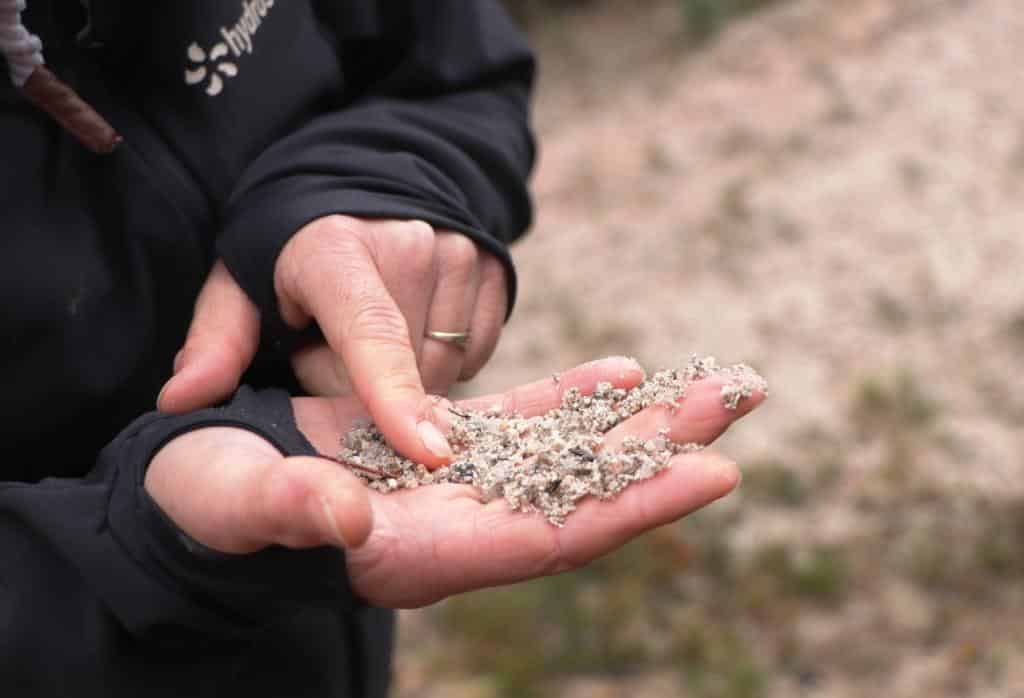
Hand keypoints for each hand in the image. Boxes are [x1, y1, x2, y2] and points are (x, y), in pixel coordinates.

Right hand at [145, 357, 764, 607]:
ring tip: (712, 381)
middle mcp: (459, 525)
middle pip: (583, 492)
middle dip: (664, 451)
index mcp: (422, 554)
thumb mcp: (236, 502)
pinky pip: (526, 423)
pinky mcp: (444, 445)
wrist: (200, 481)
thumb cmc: (207, 503)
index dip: (633, 508)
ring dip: (639, 421)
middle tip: (743, 397)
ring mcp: (459, 485)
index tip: (715, 470)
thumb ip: (289, 508)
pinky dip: (574, 399)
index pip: (551, 538)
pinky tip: (622, 371)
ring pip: (567, 454)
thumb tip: (348, 512)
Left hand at [158, 216, 508, 467]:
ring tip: (374, 337)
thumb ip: (216, 343)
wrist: (364, 188)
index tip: (426, 449)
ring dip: (410, 376)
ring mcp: (461, 251)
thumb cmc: (291, 251)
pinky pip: (477, 352)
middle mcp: (410, 242)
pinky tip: (415, 329)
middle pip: (407, 369)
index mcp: (335, 248)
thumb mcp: (240, 287)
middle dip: (366, 387)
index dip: (393, 393)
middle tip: (333, 351)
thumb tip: (178, 402)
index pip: (370, 330)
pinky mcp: (495, 268)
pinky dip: (445, 360)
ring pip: (446, 366)